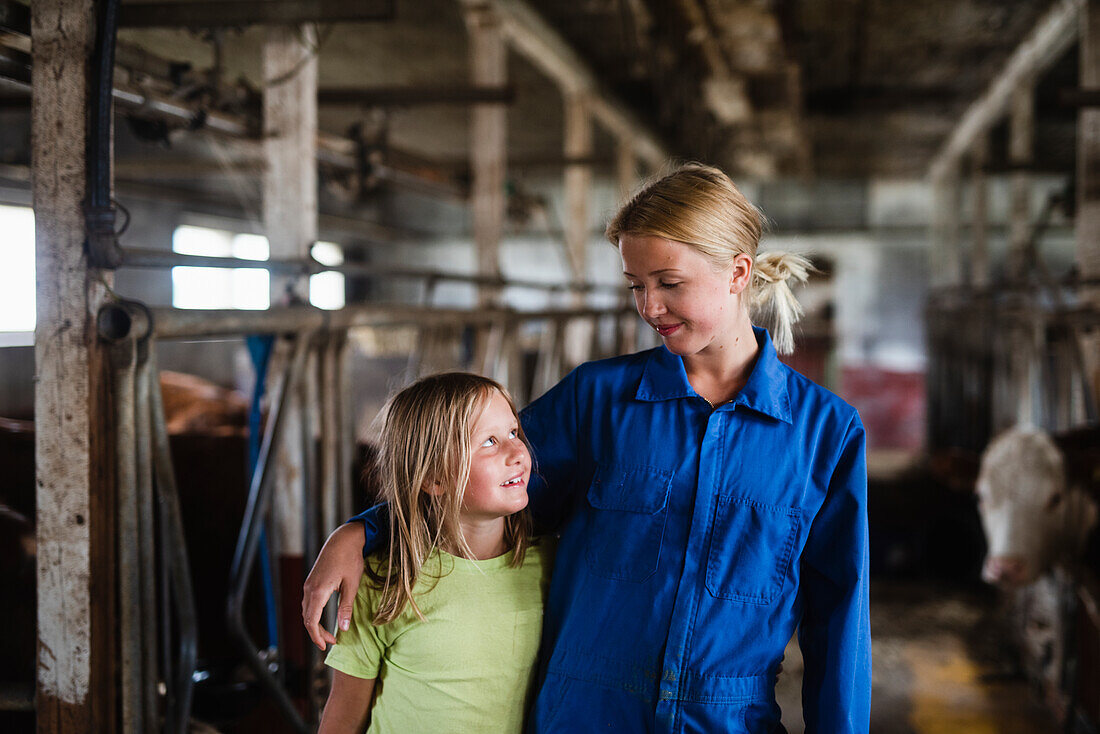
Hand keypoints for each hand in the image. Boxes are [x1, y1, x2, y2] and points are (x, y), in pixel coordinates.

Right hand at [303, 523, 366, 650]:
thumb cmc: (350, 560)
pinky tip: (323, 617)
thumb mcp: (351, 585)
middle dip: (317, 633)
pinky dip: (313, 614)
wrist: (343, 539)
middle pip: (307, 618)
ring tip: (328, 633)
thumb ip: (346, 607)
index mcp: (318, 592)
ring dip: (315, 624)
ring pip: (306, 611)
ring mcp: (308, 584)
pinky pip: (308, 602)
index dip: (317, 637)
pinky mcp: (311, 581)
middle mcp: (309, 589)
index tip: (327, 646)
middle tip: (331, 642)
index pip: (311, 622)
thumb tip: (343, 628)